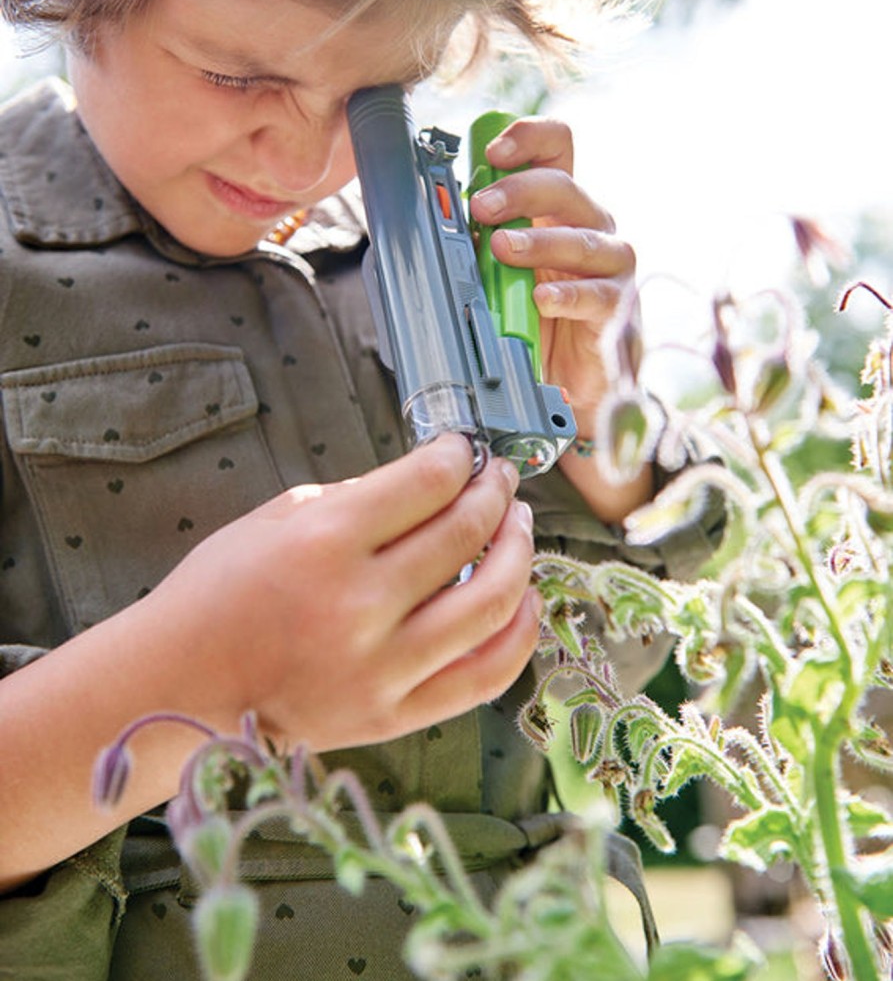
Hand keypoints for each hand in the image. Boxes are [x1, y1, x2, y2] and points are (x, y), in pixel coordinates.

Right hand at [152, 434, 538, 750]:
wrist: (176, 689)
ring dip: (519, 552)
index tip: (465, 450)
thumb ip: (356, 499)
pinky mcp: (393, 716)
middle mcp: (360, 605)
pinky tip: (525, 598)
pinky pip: (485, 675)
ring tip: (518, 527)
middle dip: (495, 492)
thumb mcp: (274, 518)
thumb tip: (429, 482)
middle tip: (499, 479)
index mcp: (325, 542)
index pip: (427, 483)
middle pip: (467, 533)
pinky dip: (519, 632)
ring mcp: (382, 668)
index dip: (459, 457)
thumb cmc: (217, 595)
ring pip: (493, 602)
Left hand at [468, 115, 634, 435]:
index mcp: (559, 207)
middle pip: (564, 185)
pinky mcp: (616, 308)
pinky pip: (597, 294)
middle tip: (481, 207)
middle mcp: (590, 226)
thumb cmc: (532, 317)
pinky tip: (542, 297)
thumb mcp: (496, 271)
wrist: (571, 383)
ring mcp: (610, 266)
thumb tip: (434, 222)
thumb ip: (478, 242)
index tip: (491, 152)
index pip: (556, 149)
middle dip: (519, 189)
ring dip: (539, 240)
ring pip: (584, 237)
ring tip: (503, 248)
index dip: (527, 138)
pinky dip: (566, 293)